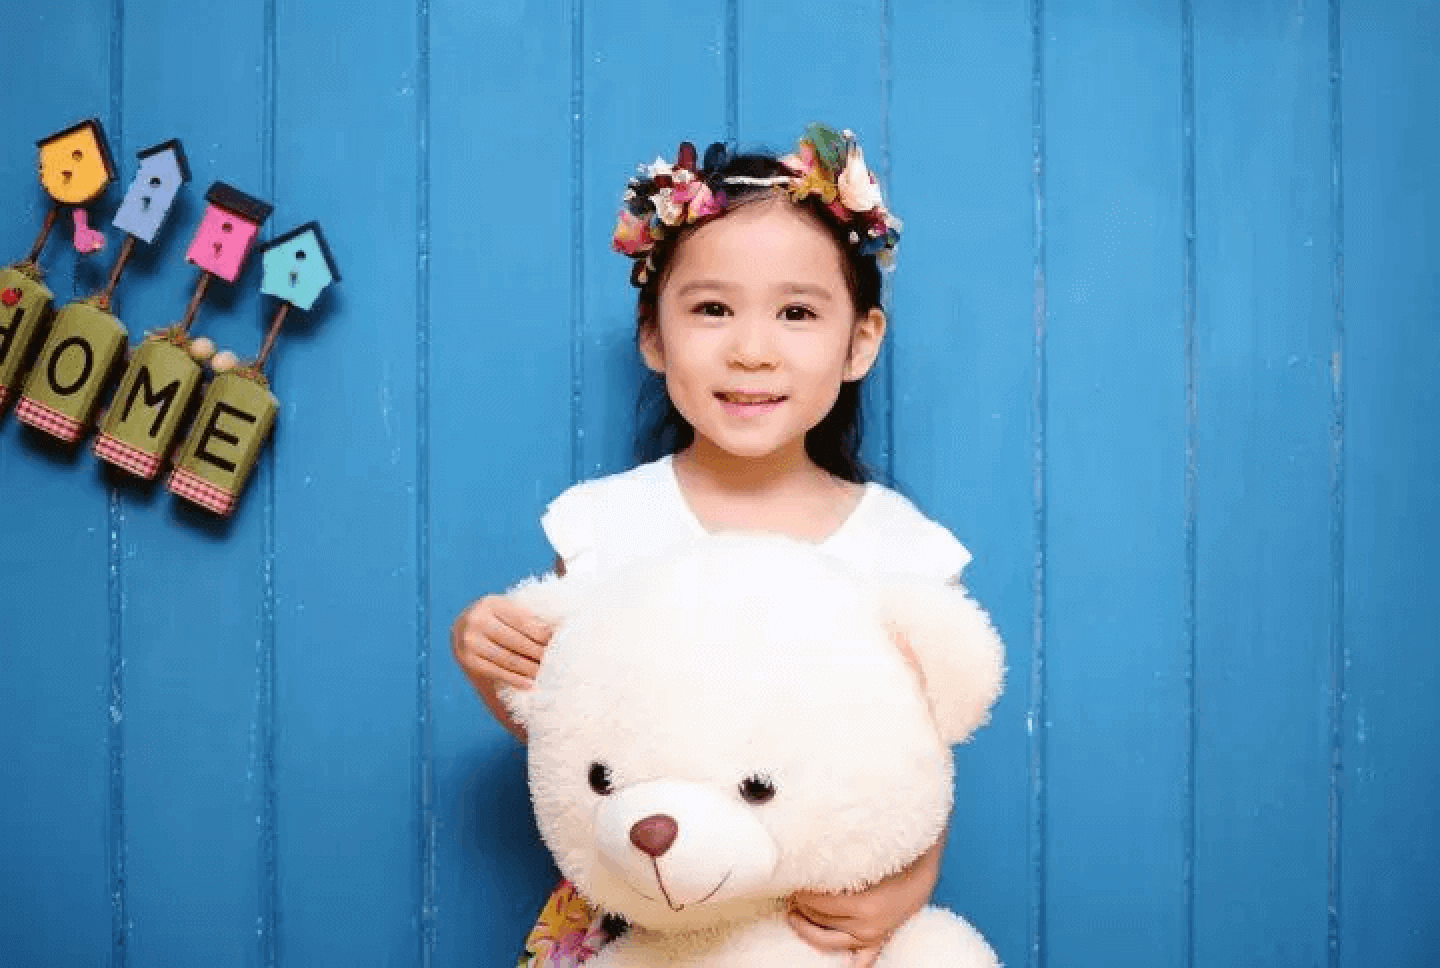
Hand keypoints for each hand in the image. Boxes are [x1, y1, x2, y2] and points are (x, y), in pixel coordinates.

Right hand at [451, 594, 552, 690]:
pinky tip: (530, 684)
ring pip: (508, 659)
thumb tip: (557, 632)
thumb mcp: (506, 609)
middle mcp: (476, 621)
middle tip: (557, 662)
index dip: (542, 633)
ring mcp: (470, 642)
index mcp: (490, 604)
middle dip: (539, 653)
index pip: (522, 621)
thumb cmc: (495, 619)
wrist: (462, 630)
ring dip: (530, 668)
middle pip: (516, 641)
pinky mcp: (468, 661)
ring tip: (547, 673)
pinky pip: (497, 672)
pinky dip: (516, 679)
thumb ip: (527, 617)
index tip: (558, 643)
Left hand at [787, 837, 942, 966]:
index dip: (798, 890)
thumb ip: (834, 861)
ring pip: (827, 940)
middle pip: (817, 919)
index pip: (814, 902)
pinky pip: (862, 961)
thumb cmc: (893, 852)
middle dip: (799, 905)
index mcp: (861, 905)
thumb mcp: (860, 855)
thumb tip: (803, 856)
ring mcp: (873, 935)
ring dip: (807, 928)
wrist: (924, 862)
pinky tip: (833, 961)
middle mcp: (866, 926)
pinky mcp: (880, 939)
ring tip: (794, 914)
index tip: (789, 879)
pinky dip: (847, 963)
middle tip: (789, 891)